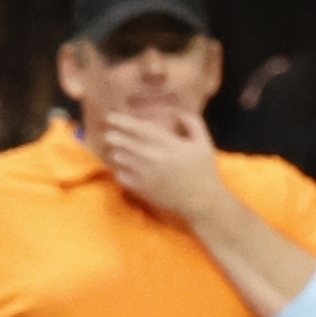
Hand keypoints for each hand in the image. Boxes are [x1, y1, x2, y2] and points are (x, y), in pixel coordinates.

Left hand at [95, 108, 233, 225]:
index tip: (110, 117)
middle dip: (112, 136)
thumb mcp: (205, 144)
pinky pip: (120, 176)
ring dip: (117, 153)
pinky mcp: (142, 189)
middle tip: (110, 135)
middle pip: (122, 142)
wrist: (204, 203)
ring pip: (119, 158)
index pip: (139, 128)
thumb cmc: (205, 172)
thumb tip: (177, 113)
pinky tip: (127, 169)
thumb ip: (193, 124)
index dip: (121, 121)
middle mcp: (154, 158)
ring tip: (119, 152)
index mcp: (169, 145)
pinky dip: (121, 171)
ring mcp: (146, 174)